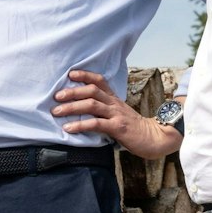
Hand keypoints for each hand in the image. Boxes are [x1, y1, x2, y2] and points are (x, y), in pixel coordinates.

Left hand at [53, 69, 179, 158]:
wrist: (155, 138)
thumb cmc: (135, 129)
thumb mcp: (120, 114)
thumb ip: (106, 111)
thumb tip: (85, 111)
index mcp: (114, 99)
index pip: (99, 81)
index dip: (85, 75)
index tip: (70, 74)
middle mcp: (114, 103)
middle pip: (91, 90)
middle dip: (72, 92)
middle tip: (56, 96)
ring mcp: (116, 114)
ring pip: (91, 105)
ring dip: (72, 107)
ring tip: (56, 111)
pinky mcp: (118, 127)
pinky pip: (96, 124)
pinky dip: (80, 125)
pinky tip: (69, 128)